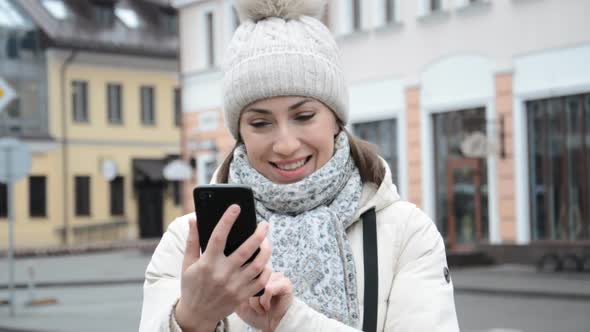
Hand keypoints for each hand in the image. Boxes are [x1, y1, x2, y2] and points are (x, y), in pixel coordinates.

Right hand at [175, 205, 272, 331]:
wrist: (197, 315)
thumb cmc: (192, 286)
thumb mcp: (187, 264)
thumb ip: (192, 241)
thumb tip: (194, 219)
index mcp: (207, 263)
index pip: (218, 236)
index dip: (227, 220)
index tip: (236, 207)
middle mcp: (222, 274)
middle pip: (246, 249)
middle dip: (258, 234)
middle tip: (265, 224)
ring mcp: (234, 286)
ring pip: (257, 264)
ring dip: (266, 250)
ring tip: (266, 241)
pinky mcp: (242, 295)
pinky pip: (261, 280)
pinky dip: (266, 269)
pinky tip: (265, 261)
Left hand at [236, 272, 293, 331]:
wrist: (269, 326)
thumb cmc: (255, 314)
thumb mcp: (240, 300)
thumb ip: (237, 287)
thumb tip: (233, 278)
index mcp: (258, 273)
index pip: (247, 270)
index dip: (243, 287)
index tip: (245, 300)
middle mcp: (268, 272)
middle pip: (252, 277)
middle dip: (249, 296)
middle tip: (253, 306)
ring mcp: (278, 276)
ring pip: (259, 283)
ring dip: (257, 301)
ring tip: (261, 308)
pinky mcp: (285, 284)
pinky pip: (268, 289)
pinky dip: (264, 302)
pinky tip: (267, 307)